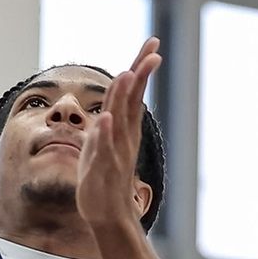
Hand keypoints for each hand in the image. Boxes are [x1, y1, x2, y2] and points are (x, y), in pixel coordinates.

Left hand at [77, 37, 162, 228]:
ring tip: (128, 74)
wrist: (107, 215)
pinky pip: (105, 149)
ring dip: (124, 98)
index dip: (141, 67)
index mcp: (123, 127)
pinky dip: (106, 134)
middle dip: (141, 74)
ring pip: (120, 120)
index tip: (153, 43)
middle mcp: (124, 136)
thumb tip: (114, 99)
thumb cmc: (104, 177)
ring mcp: (116, 152)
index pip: (133, 91)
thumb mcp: (105, 141)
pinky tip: (106, 119)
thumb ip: (111, 118)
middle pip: (133, 100)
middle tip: (154, 50)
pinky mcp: (103, 170)